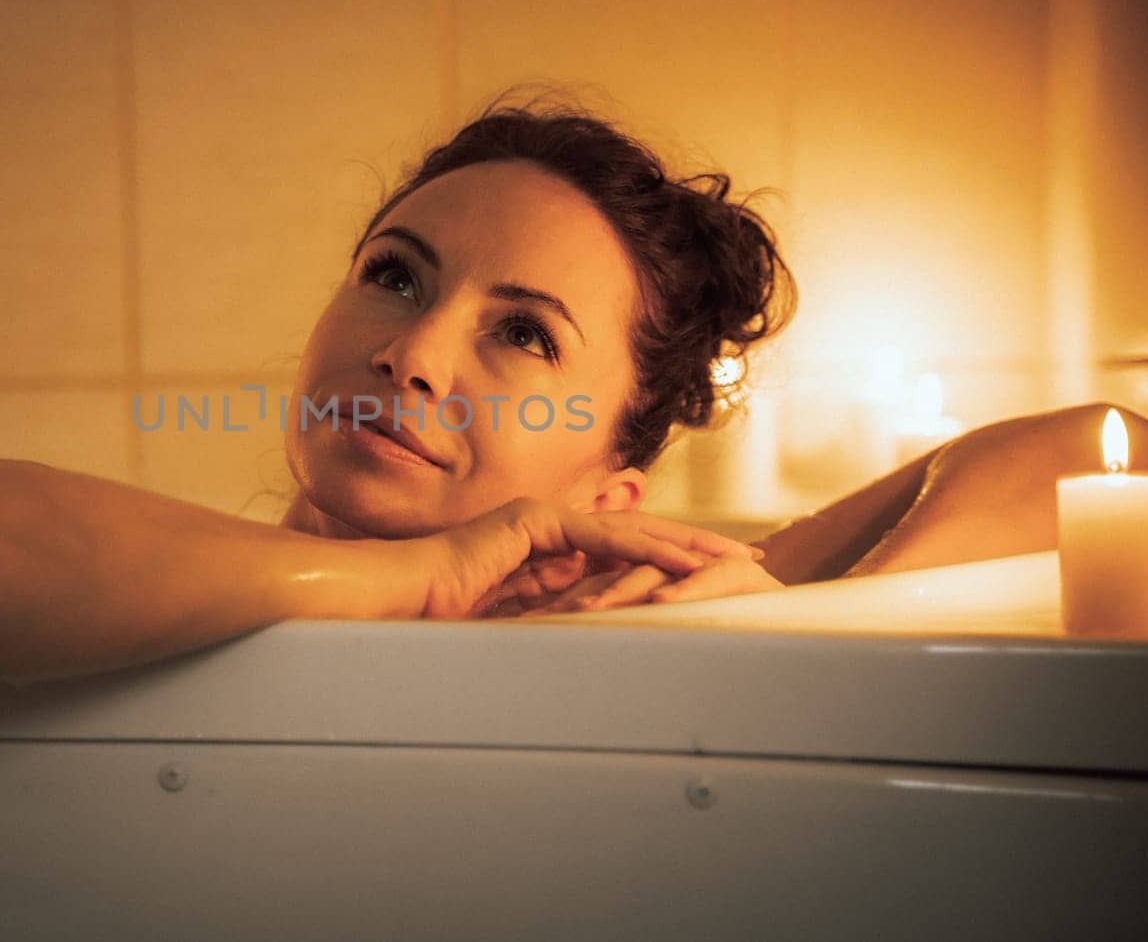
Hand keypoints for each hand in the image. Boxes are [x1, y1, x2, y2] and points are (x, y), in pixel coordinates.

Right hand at [401, 498, 760, 618]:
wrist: (401, 600)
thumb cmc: (441, 617)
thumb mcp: (513, 621)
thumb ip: (549, 613)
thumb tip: (591, 629)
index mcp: (544, 549)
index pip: (621, 549)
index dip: (669, 558)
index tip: (712, 572)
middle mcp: (549, 527)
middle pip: (638, 532)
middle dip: (694, 543)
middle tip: (746, 556)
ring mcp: (543, 519)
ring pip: (631, 529)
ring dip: (686, 542)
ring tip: (732, 557)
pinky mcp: (536, 522)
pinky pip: (604, 537)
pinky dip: (649, 549)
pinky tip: (686, 561)